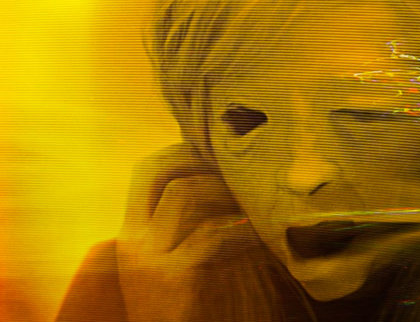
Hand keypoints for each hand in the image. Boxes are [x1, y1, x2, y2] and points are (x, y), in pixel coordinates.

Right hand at [116, 143, 258, 321]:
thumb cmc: (176, 304)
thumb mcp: (164, 261)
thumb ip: (176, 227)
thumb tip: (213, 185)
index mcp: (130, 233)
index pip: (143, 171)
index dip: (177, 152)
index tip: (208, 153)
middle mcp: (133, 241)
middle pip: (154, 172)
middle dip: (194, 158)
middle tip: (226, 166)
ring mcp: (151, 258)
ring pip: (182, 193)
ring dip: (218, 188)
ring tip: (241, 200)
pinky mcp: (175, 276)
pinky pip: (210, 234)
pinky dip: (237, 227)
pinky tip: (253, 232)